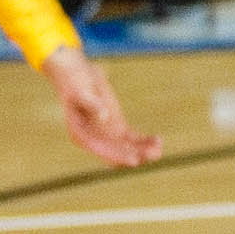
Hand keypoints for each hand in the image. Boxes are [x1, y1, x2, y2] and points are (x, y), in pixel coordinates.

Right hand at [44, 46, 163, 166]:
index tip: (134, 160)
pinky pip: (131, 139)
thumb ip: (93, 106)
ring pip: (126, 148)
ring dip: (142, 150)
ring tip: (158, 149)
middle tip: (154, 154)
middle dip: (135, 155)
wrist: (77, 73)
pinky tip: (157, 140)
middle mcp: (93, 139)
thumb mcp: (82, 92)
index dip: (118, 156)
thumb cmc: (75, 82)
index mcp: (80, 135)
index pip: (101, 150)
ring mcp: (106, 134)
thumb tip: (105, 117)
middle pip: (116, 153)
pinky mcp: (117, 127)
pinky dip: (143, 141)